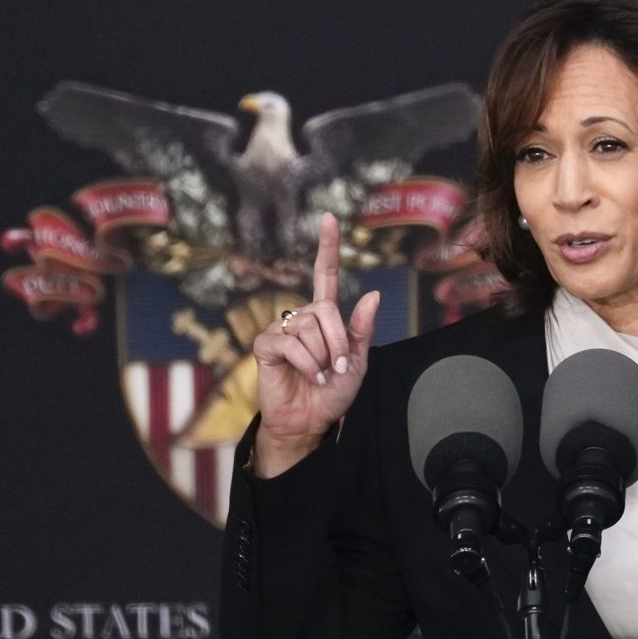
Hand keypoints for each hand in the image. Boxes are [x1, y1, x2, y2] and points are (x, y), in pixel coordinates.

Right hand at [250, 212, 379, 476]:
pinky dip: (307, 363)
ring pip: (309, 327)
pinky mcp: (266, 346)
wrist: (310, 420)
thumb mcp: (357, 362)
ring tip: (322, 375)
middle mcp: (301, 317)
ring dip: (324, 356)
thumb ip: (362, 329)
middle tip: (339, 368)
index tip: (329, 217)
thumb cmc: (333, 392)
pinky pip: (291, 342)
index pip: (324, 274)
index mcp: (324, 317)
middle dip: (339, 342)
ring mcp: (281, 329)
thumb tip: (371, 293)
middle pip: (325, 310)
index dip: (328, 246)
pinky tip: (309, 375)